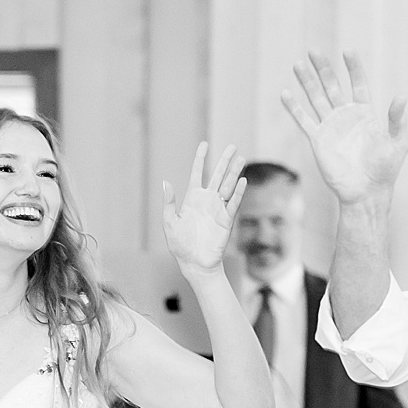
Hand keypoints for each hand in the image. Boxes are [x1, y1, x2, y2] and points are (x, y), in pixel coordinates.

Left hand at [161, 141, 246, 272]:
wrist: (194, 263)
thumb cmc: (180, 245)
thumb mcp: (169, 222)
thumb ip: (169, 202)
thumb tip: (165, 182)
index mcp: (192, 198)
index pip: (197, 173)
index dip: (201, 158)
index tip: (204, 144)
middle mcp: (207, 200)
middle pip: (218, 175)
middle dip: (225, 161)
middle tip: (233, 146)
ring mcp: (217, 209)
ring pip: (227, 186)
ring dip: (234, 172)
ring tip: (241, 158)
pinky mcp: (226, 220)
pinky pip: (233, 204)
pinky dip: (238, 193)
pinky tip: (242, 181)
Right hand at [281, 52, 407, 206]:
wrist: (366, 192)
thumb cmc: (385, 169)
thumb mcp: (397, 142)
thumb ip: (396, 119)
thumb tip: (401, 96)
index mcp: (365, 113)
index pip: (358, 83)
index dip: (353, 67)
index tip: (347, 51)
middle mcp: (346, 116)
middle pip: (332, 86)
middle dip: (323, 69)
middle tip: (313, 50)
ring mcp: (331, 127)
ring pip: (316, 99)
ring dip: (307, 82)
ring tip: (298, 64)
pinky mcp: (318, 141)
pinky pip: (304, 121)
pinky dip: (294, 108)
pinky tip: (286, 93)